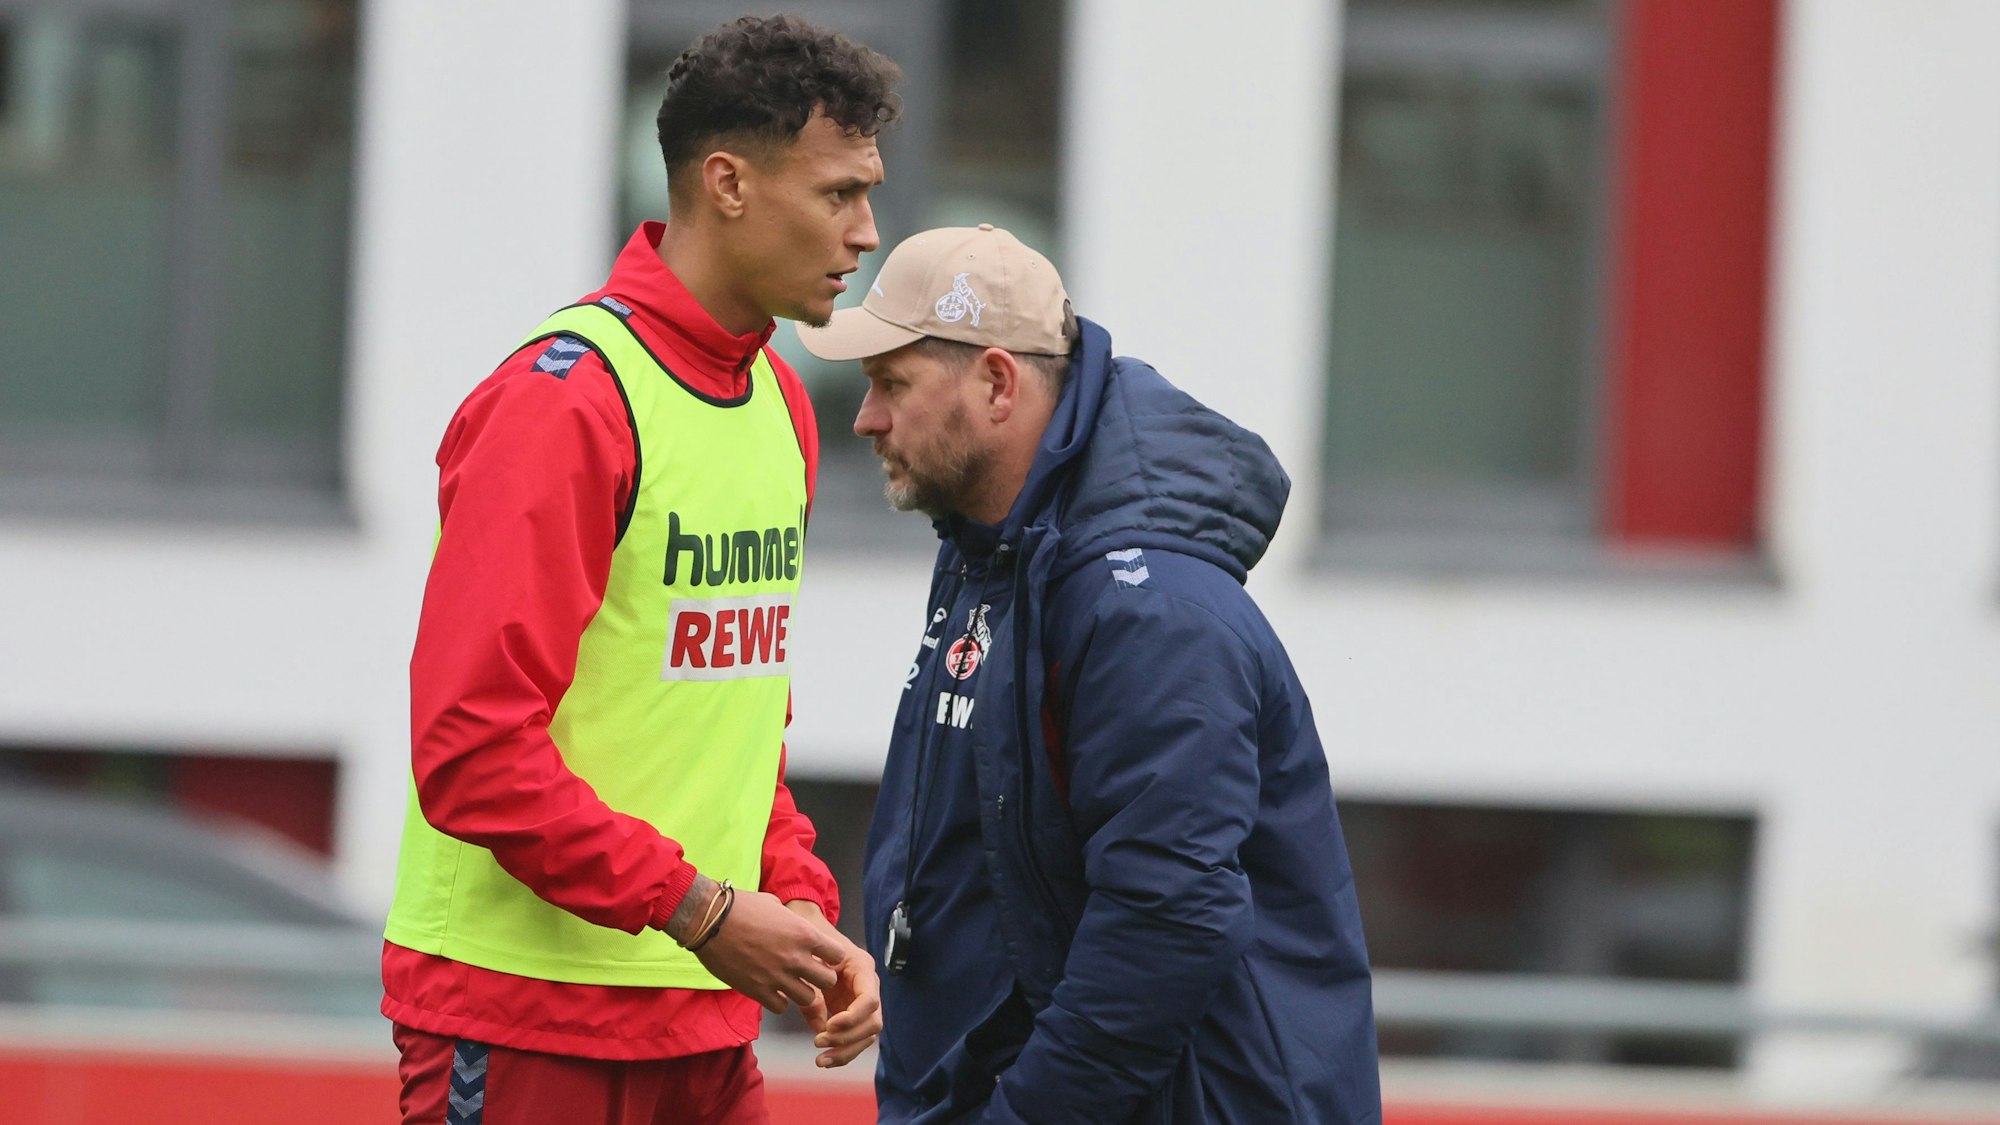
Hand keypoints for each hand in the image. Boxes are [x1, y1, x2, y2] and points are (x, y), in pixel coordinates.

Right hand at [688, 888, 842, 1014]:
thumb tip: (795, 926)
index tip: (821, 956)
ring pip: (808, 999)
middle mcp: (796, 958)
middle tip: (808, 974)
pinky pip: (781, 1006)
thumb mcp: (776, 905)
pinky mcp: (758, 991)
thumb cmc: (741, 907)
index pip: (838, 955)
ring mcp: (777, 977)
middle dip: (821, 978)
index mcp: (804, 934)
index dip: (831, 957)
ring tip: (789, 984)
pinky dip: (778, 1000)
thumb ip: (792, 921)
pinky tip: (770, 990)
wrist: (709, 920)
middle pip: (829, 981)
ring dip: (801, 992)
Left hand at [786, 901, 881, 1067]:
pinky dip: (842, 1052)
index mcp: (862, 968)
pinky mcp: (852, 1014)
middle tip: (818, 1041)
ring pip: (867, 1035)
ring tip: (820, 1059)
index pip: (869, 1000)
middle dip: (848, 1038)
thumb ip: (814, 989)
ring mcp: (862, 1002)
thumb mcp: (811, 959)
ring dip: (846, 1051)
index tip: (829, 1025)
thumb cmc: (811, 941)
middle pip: (873, 1023)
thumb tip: (820, 1024)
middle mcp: (868, 987)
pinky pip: (855, 1038)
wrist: (809, 934)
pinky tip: (824, 1059)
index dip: (852, 1017)